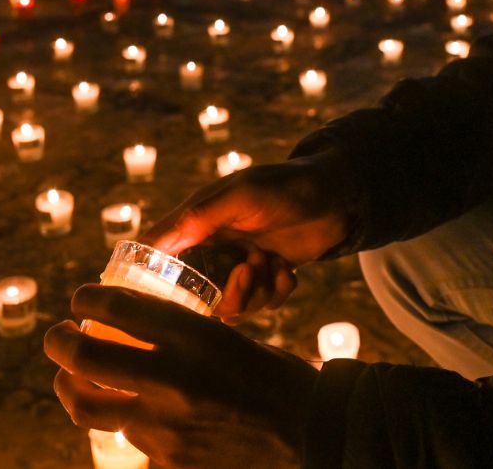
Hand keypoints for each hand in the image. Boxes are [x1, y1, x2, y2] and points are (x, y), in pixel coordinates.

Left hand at [46, 284, 318, 468]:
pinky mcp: (166, 462)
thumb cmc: (273, 378)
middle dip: (58, 344)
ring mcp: (162, 426)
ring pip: (88, 407)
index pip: (114, 306)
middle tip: (58, 338)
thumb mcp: (226, 339)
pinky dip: (125, 429)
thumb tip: (131, 333)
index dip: (86, 300)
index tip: (80, 301)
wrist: (310, 434)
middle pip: (82, 357)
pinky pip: (126, 443)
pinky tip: (132, 422)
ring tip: (72, 382)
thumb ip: (178, 338)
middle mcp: (169, 377)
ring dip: (73, 390)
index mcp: (190, 334)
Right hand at [143, 152, 353, 320]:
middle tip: (248, 271)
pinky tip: (286, 268)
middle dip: (226, 293)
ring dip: (255, 291)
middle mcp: (214, 247)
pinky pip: (262, 304)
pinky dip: (277, 290)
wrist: (338, 196)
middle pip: (197, 295)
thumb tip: (154, 243)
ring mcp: (240, 265)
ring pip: (231, 306)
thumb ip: (199, 218)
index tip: (170, 299)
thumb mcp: (241, 195)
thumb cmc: (285, 186)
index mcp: (198, 222)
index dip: (158, 282)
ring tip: (271, 262)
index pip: (160, 256)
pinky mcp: (266, 278)